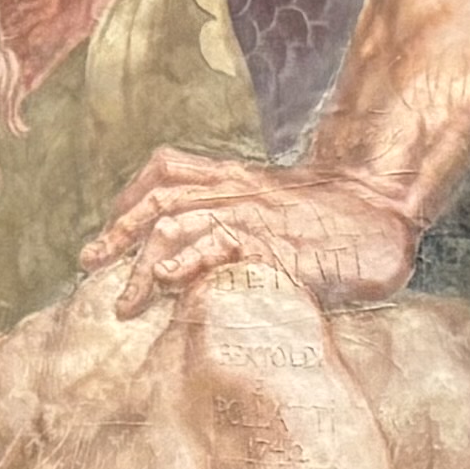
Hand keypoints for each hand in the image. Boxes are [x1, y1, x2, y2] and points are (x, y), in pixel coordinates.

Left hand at [79, 149, 420, 315]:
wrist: (381, 207)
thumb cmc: (330, 215)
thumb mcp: (274, 206)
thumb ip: (237, 219)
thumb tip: (196, 254)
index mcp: (233, 177)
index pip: (166, 169)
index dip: (129, 196)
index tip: (107, 230)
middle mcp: (235, 191)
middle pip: (160, 200)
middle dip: (118, 234)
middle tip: (88, 265)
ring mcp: (252, 216)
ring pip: (179, 224)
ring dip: (143, 262)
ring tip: (123, 298)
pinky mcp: (275, 245)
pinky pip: (224, 247)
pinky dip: (191, 261)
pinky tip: (169, 281)